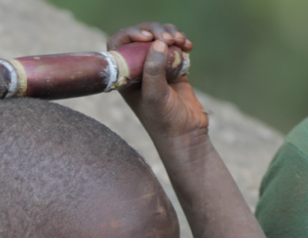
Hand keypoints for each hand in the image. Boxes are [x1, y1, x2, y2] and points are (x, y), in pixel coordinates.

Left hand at [107, 23, 205, 145]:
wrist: (186, 134)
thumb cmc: (164, 120)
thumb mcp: (155, 96)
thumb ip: (153, 71)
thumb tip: (157, 44)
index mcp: (125, 76)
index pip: (119, 45)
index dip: (130, 35)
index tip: (147, 37)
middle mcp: (138, 70)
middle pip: (141, 38)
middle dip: (155, 32)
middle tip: (170, 38)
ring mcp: (156, 68)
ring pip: (158, 40)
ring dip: (170, 34)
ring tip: (182, 41)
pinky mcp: (173, 68)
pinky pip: (174, 47)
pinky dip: (181, 42)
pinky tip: (188, 47)